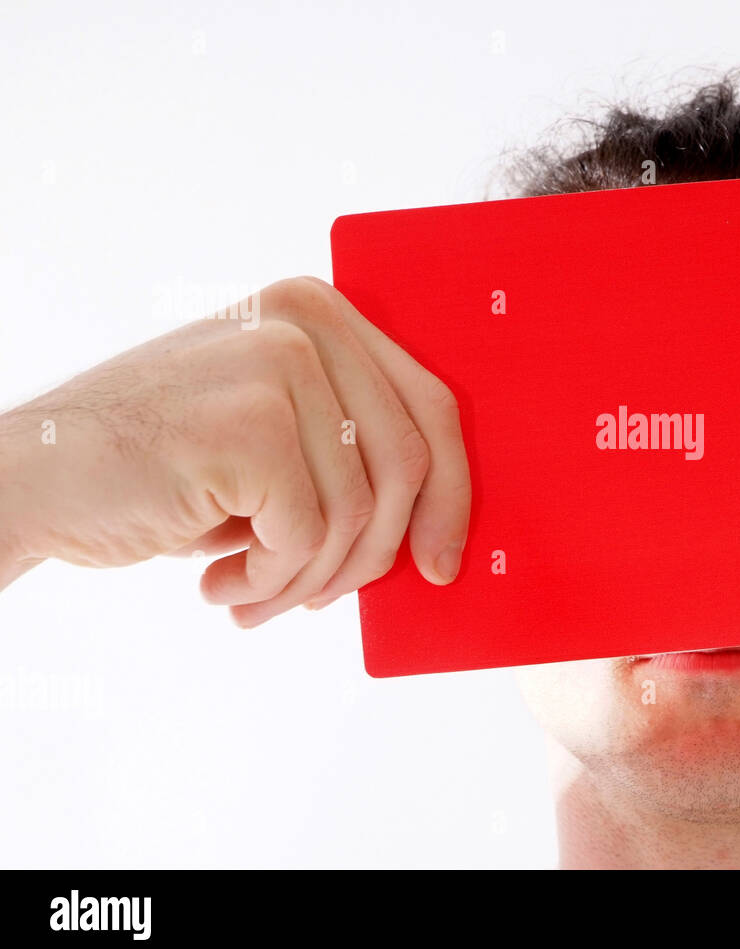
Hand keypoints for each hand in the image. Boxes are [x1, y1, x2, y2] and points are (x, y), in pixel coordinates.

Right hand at [0, 276, 469, 625]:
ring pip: (358, 511)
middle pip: (408, 463)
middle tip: (322, 597)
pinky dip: (271, 579)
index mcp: (322, 312)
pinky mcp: (250, 425)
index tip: (442, 560)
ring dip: (310, 578)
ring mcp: (279, 367)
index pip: (431, 406)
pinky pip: (306, 534)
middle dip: (374, 552)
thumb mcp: (271, 432)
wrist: (35, 474)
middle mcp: (307, 324)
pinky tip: (221, 583)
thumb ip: (347, 448)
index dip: (452, 494)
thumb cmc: (162, 464)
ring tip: (256, 594)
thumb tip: (436, 526)